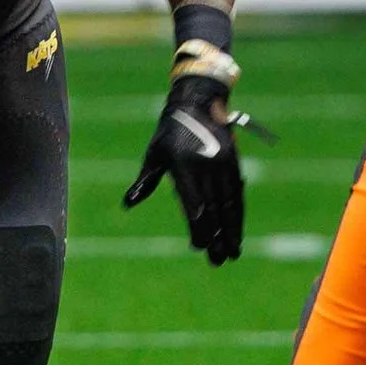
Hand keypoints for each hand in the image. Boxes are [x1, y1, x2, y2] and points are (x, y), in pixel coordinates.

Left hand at [124, 44, 244, 264]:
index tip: (199, 247)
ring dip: (232, 230)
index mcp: (184, 167)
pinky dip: (238, 214)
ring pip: (230, 204)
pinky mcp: (233, 163)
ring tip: (233, 252)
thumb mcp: (154, 154)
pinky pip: (237, 193)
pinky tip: (238, 229)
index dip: (198, 229)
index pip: (194, 205)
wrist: (198, 103)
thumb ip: (144, 182)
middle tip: (219, 261)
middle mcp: (206, 167)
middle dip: (217, 238)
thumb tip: (127, 203)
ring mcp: (223, 165)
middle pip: (214, 210)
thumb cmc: (169, 132)